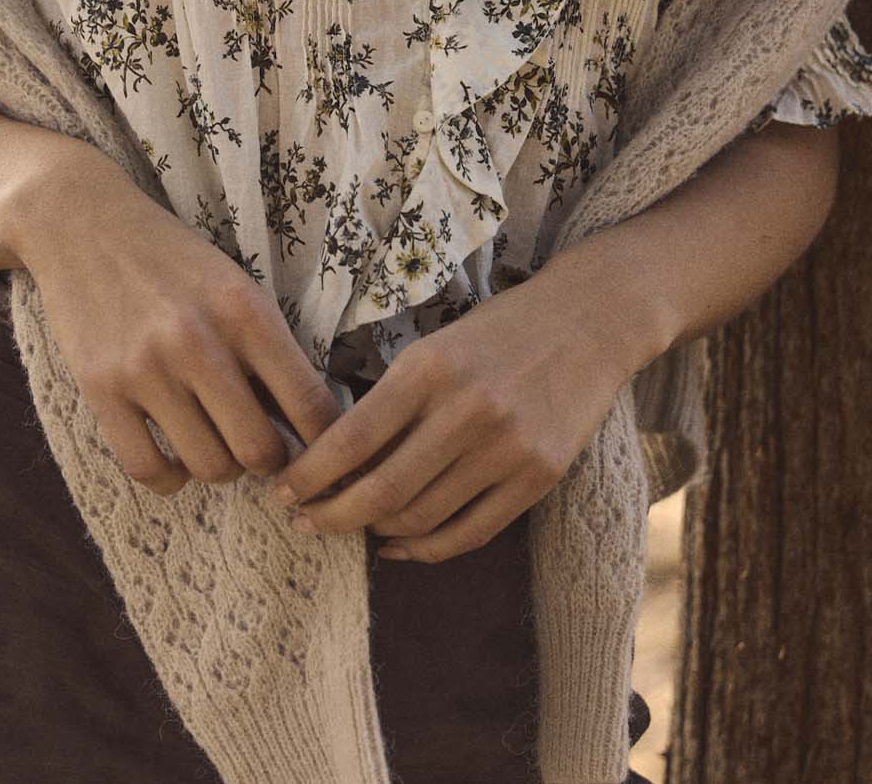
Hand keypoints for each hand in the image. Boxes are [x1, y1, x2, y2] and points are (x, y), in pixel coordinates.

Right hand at [19, 166, 344, 495]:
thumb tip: (308, 422)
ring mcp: (146, 369)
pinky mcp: (101, 389)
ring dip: (221, 467)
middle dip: (271, 461)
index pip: (309, 403)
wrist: (83, 223)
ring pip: (208, 466)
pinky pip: (147, 469)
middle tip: (264, 449)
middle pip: (260, 450)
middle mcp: (198, 341)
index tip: (322, 452)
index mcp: (245, 310)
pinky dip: (171, 478)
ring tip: (218, 443)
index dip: (325, 443)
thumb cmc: (171, 258)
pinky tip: (176, 459)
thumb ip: (267, 347)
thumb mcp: (234, 284)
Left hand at [268, 262, 658, 562]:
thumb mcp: (437, 345)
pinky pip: (470, 532)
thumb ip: (393, 397)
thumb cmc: (499, 330)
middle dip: (331, 516)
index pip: (352, 439)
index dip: (310, 475)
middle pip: (381, 491)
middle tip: (304, 524)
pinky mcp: (538, 477)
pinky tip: (399, 546)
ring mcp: (506, 448)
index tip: (283, 490)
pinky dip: (426, 549)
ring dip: (376, 532)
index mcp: (430, 367)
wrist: (588, 321)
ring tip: (352, 527)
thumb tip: (333, 457)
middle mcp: (466, 410)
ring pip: (422, 518)